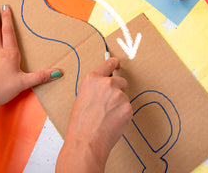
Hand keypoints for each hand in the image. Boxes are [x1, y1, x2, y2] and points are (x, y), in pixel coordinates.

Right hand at [56, 58, 132, 172]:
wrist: (86, 142)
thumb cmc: (80, 125)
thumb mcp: (82, 99)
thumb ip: (95, 89)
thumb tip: (105, 88)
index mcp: (92, 79)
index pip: (108, 64)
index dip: (114, 64)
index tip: (117, 63)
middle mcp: (106, 83)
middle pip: (121, 81)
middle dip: (118, 91)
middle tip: (107, 106)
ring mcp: (119, 94)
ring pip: (124, 97)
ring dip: (119, 105)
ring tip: (106, 118)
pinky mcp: (128, 107)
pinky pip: (128, 108)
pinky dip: (123, 115)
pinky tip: (112, 123)